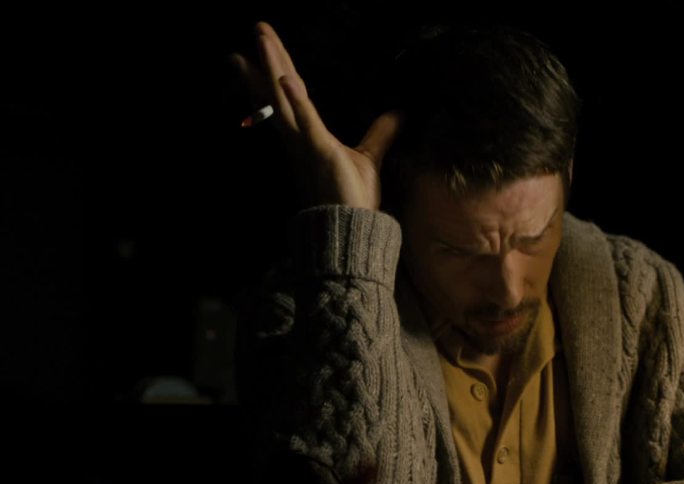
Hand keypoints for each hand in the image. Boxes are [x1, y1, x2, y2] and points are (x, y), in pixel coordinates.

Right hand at [230, 22, 401, 209]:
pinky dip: (295, 101)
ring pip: (282, 99)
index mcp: (306, 137)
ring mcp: (304, 144)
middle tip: (258, 28)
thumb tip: (399, 113)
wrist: (350, 229)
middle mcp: (297, 138)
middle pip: (279, 91)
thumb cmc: (353, 198)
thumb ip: (381, 133)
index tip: (262, 49)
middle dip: (268, 60)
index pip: (290, 97)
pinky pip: (305, 122)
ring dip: (271, 67)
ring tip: (262, 38)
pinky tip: (285, 78)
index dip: (276, 72)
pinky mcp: (318, 152)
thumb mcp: (369, 156)